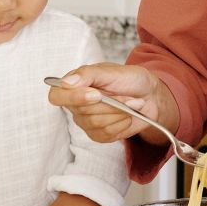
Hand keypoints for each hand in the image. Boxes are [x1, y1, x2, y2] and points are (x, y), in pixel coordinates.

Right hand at [47, 62, 170, 144]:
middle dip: (111, 104)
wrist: (149, 95)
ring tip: (131, 103)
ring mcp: (86, 122)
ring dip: (120, 113)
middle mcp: (76, 105)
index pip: (57, 96)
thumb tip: (66, 82)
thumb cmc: (129, 79)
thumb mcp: (111, 71)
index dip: (74, 98)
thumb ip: (87, 74)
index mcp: (74, 85)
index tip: (96, 94)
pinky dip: (122, 123)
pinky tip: (128, 115)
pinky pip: (107, 134)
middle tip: (127, 96)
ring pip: (97, 124)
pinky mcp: (99, 135)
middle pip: (83, 112)